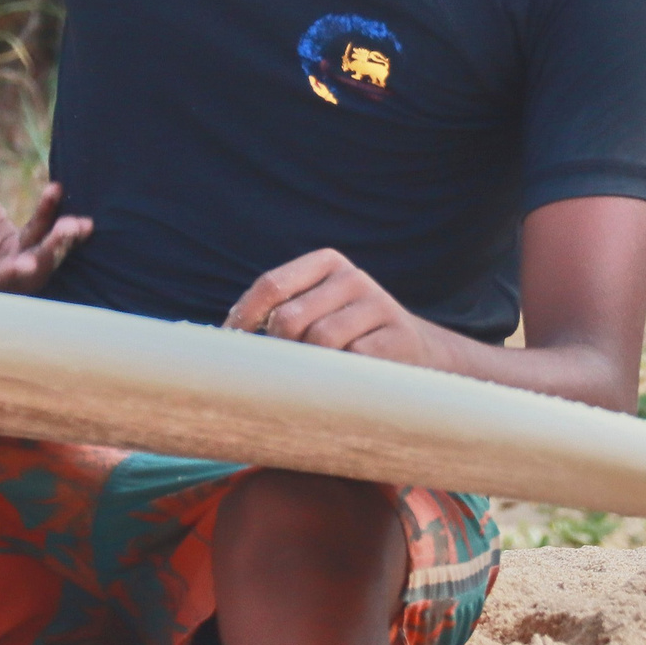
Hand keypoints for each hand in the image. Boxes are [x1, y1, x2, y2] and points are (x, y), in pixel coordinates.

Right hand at [0, 166, 90, 293]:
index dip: (8, 275)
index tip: (29, 260)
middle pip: (21, 276)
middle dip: (46, 256)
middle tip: (66, 231)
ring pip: (36, 257)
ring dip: (59, 241)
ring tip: (80, 222)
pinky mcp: (12, 243)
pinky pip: (37, 233)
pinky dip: (49, 215)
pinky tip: (57, 190)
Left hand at [225, 248, 438, 367]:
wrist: (420, 354)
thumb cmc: (348, 337)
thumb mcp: (318, 312)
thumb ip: (282, 314)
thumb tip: (225, 342)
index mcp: (326, 262)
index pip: (272, 285)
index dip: (244, 317)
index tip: (229, 347)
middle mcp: (352, 277)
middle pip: (289, 318)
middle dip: (278, 349)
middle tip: (281, 371)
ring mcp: (378, 304)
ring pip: (319, 340)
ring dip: (310, 366)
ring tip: (317, 377)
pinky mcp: (398, 337)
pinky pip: (351, 361)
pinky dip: (340, 377)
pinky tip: (346, 382)